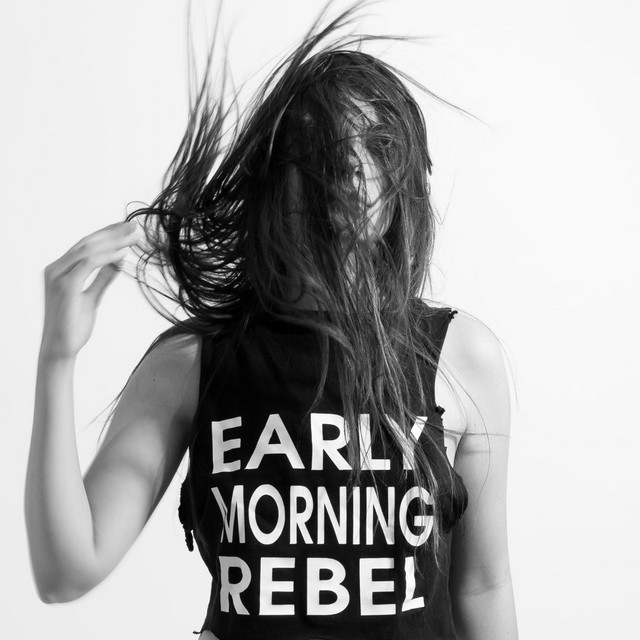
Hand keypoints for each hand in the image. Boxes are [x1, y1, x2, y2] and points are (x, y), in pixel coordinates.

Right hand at [39, 220, 141, 360]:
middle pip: (88, 242)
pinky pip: (88, 263)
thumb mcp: (92, 297)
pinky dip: (107, 256)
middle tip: (135, 226)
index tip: (127, 228)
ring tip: (134, 237)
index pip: (86, 244)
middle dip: (113, 233)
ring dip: (114, 241)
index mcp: (60, 270)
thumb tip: (118, 261)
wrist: (61, 350)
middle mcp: (55, 269)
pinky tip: (123, 253)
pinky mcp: (65, 286)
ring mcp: (57, 276)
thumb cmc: (73, 326)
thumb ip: (102, 279)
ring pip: (89, 249)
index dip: (107, 233)